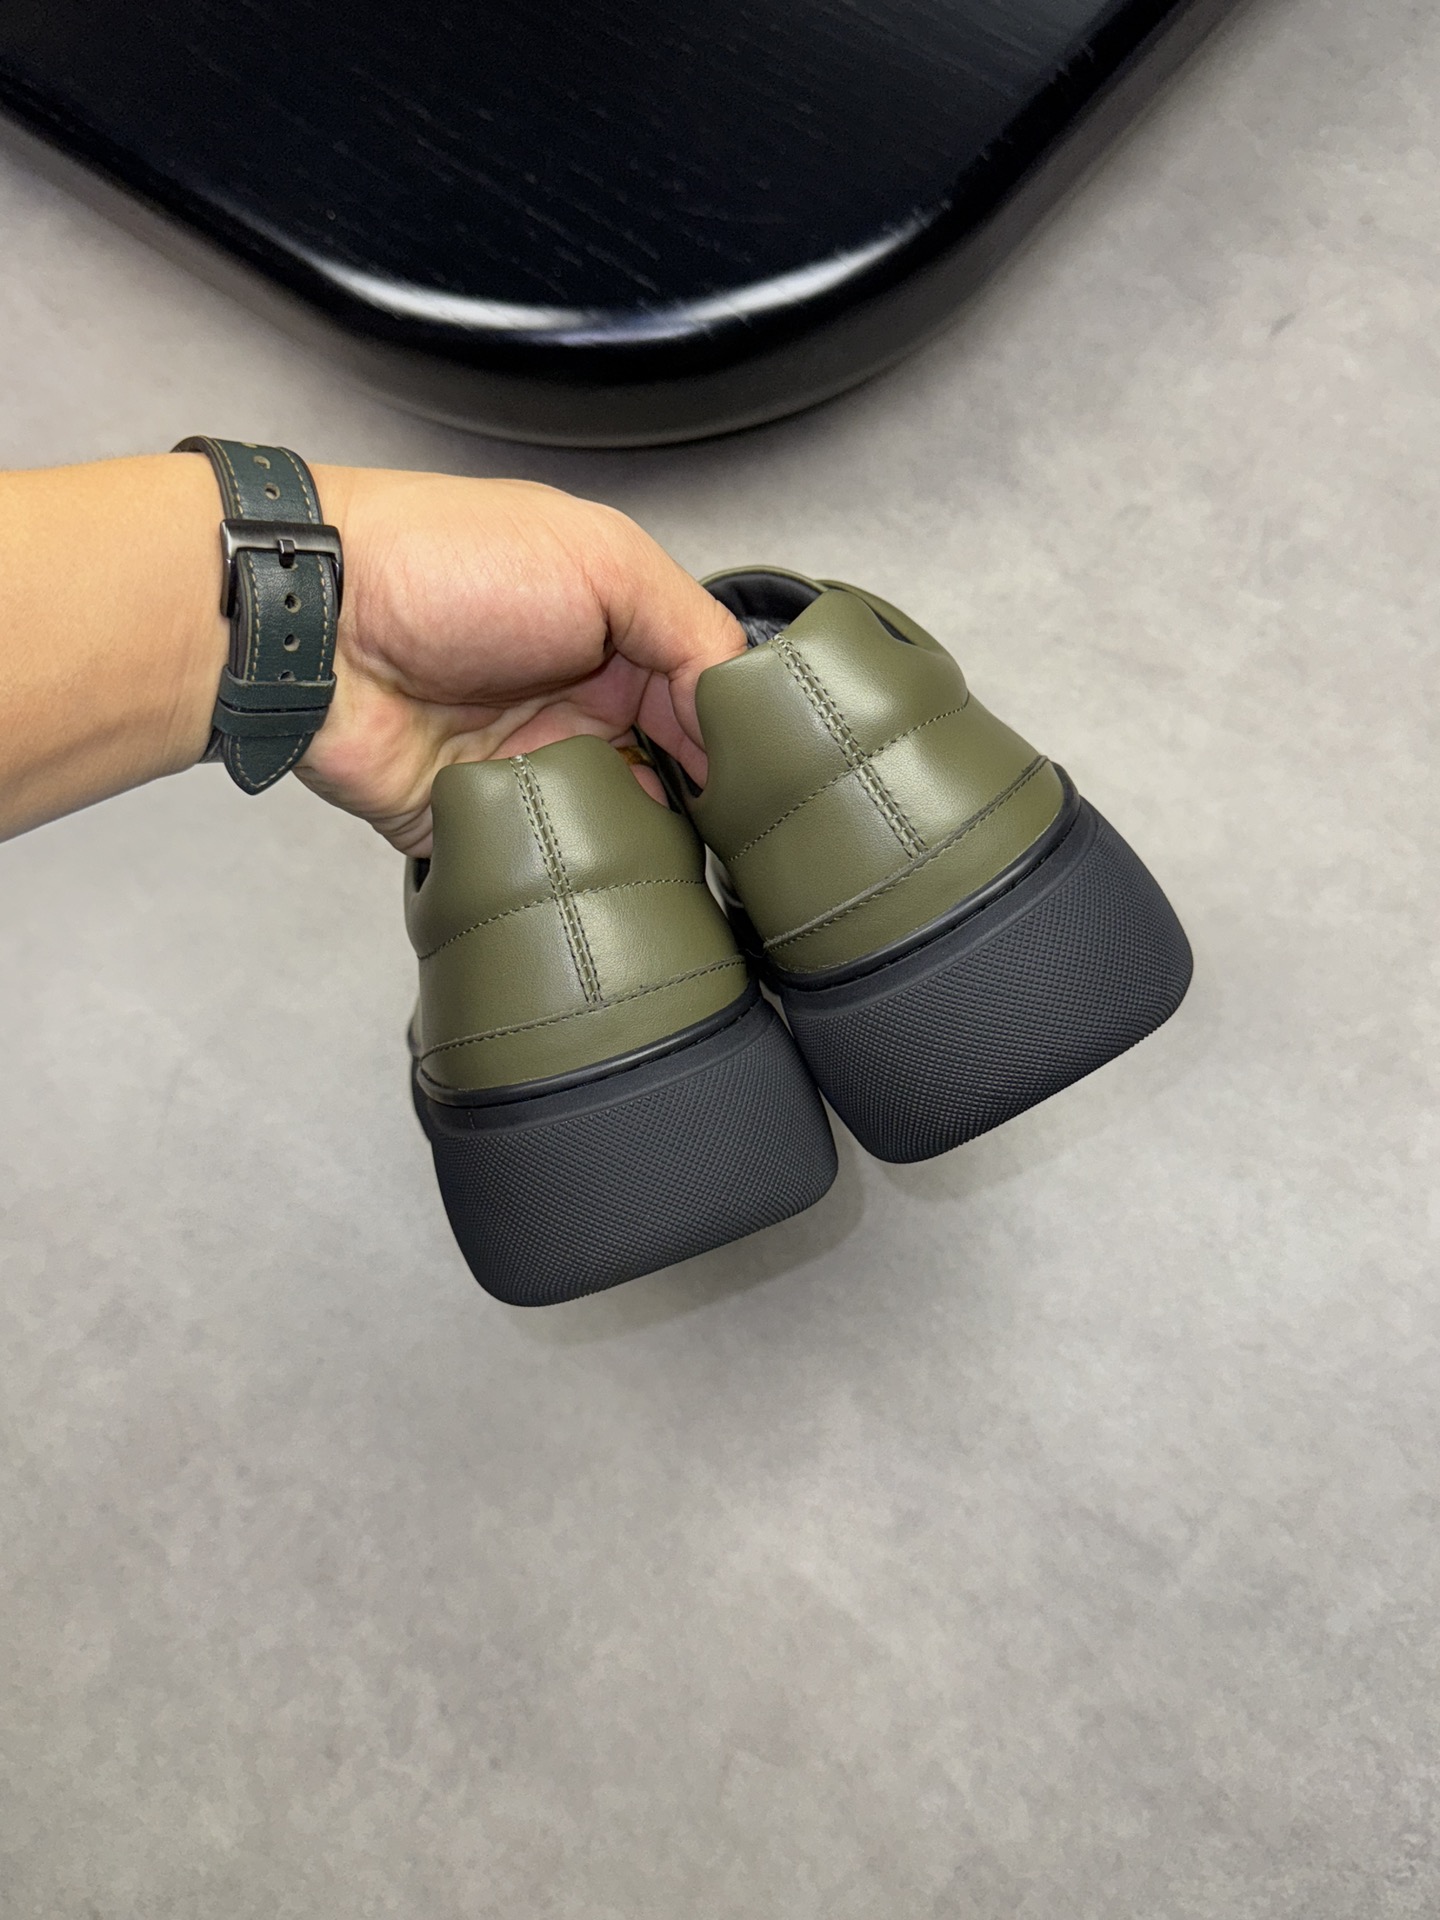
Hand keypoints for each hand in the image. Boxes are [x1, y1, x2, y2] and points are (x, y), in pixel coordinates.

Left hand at [301, 467, 745, 855]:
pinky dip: (564, 869)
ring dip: (634, 839)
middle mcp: (574, 699)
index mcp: (610, 631)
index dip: (731, 738)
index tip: (756, 780)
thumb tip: (737, 716)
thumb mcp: (603, 560)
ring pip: (612, 828)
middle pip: (666, 772)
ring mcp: (525, 763)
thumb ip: (690, 629)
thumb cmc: (445, 563)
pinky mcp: (476, 819)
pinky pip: (537, 863)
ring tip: (659, 850)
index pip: (700, 697)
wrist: (317, 621)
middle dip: (694, 802)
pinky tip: (589, 869)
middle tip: (724, 832)